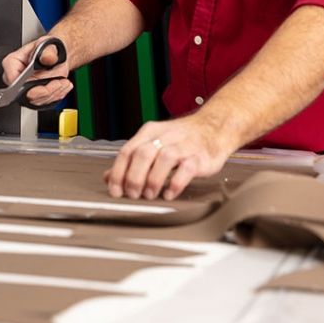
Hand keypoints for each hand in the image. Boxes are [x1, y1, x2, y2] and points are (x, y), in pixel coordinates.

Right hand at [1, 36, 72, 106]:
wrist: (56, 54)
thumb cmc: (48, 48)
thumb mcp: (49, 45)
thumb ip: (48, 52)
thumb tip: (47, 58)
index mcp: (13, 63)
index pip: (14, 82)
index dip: (29, 87)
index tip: (45, 87)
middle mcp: (16, 77)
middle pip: (26, 94)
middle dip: (46, 91)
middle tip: (59, 83)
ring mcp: (23, 88)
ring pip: (36, 101)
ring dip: (54, 93)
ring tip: (63, 82)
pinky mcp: (33, 95)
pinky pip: (43, 102)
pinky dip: (56, 95)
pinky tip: (62, 85)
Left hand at [104, 117, 233, 199]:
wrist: (215, 128)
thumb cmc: (182, 139)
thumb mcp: (154, 142)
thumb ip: (132, 158)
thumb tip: (108, 176)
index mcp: (150, 131)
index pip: (127, 150)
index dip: (118, 172)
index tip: (115, 190)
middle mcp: (166, 136)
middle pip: (142, 154)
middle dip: (134, 177)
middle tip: (132, 194)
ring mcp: (184, 145)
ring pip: (164, 159)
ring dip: (153, 180)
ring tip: (150, 195)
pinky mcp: (199, 157)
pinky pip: (186, 169)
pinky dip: (175, 183)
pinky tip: (169, 193)